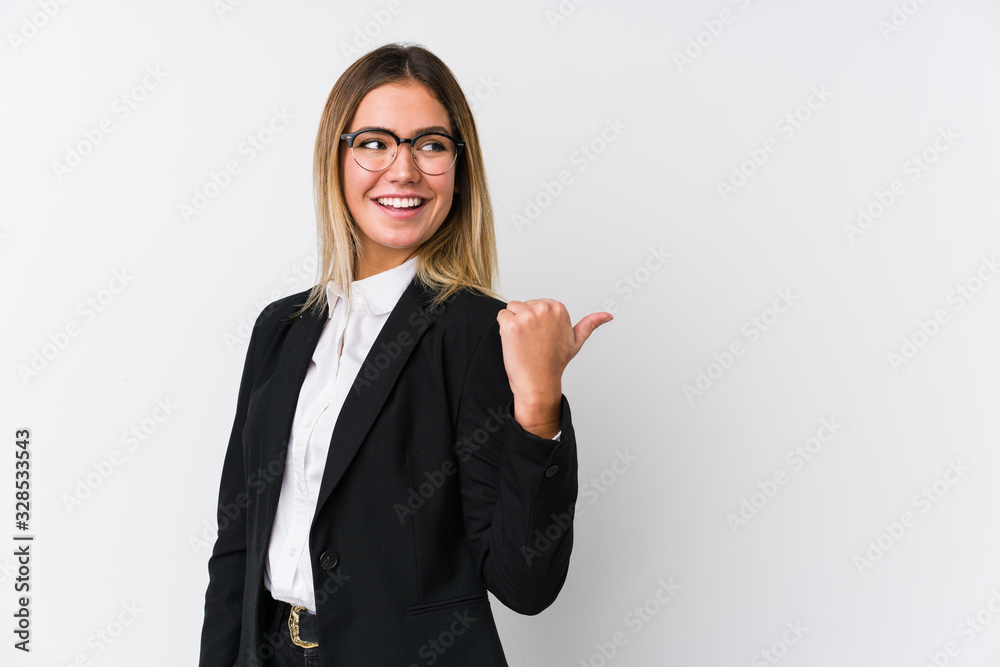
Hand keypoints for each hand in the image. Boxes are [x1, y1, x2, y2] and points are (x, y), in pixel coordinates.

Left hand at [496, 299, 611, 436]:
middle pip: (522, 305)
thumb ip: (590, 324)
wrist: (538, 382)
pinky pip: (501, 316)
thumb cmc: (555, 363)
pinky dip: (503, 329)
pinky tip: (515, 343)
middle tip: (533, 342)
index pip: (536, 304)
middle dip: (524, 322)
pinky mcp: (512, 324)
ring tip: (524, 342)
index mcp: (558, 308)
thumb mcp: (576, 341)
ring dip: (513, 324)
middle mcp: (544, 308)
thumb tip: (608, 315)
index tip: (543, 337)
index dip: (536, 322)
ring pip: (511, 309)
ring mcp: (527, 316)